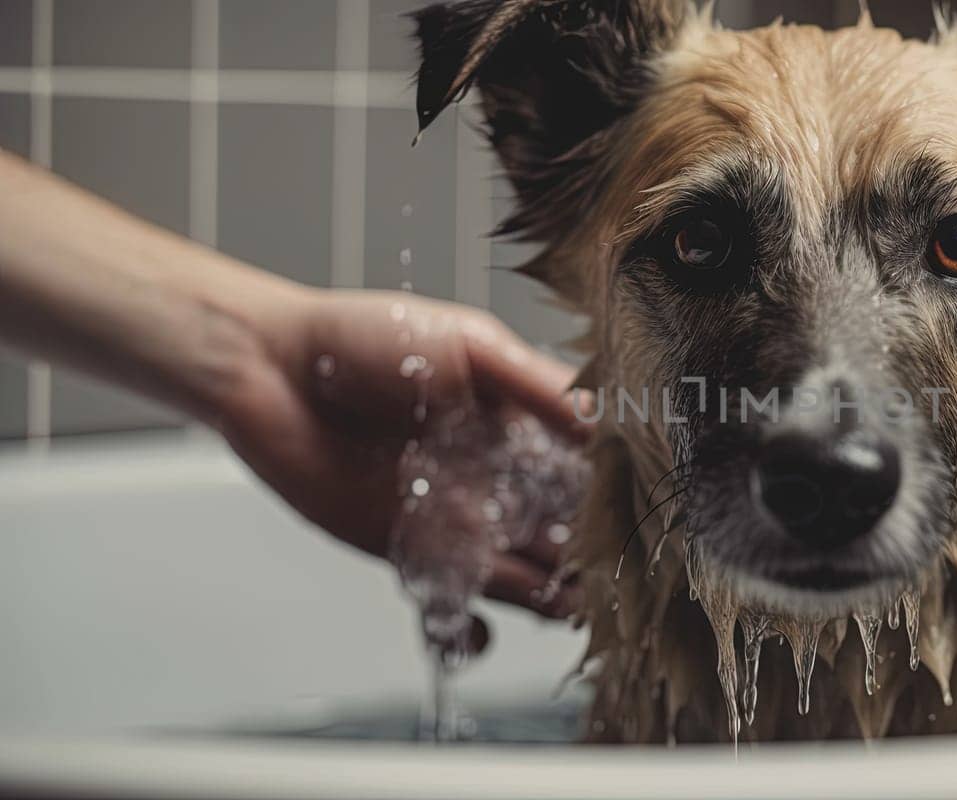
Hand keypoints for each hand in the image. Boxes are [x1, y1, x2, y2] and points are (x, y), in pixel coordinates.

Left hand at [216, 287, 588, 621]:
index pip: (592, 470)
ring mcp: (460, 522)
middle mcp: (501, 478)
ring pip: (528, 576)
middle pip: (570, 532)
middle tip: (620, 577)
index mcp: (523, 425)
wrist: (270, 373)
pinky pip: (454, 605)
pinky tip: (476, 628)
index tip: (645, 516)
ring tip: (572, 606)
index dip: (619, 495)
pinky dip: (469, 630)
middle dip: (597, 558)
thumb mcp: (468, 345)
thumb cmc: (361, 338)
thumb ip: (536, 386)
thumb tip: (604, 422)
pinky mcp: (410, 556)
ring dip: (553, 598)